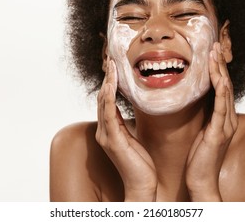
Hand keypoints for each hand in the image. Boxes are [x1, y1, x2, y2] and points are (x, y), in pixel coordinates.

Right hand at [95, 59, 157, 200]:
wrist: (142, 186)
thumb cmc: (141, 164)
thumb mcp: (134, 139)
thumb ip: (127, 125)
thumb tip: (132, 110)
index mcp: (110, 130)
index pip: (106, 101)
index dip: (109, 82)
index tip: (115, 66)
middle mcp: (104, 131)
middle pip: (102, 98)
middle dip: (107, 78)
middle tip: (112, 58)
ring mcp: (106, 136)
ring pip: (103, 103)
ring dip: (107, 83)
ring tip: (112, 65)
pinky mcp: (112, 141)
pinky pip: (109, 114)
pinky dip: (108, 97)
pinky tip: (111, 84)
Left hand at [186, 42, 237, 200]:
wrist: (200, 180)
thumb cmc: (197, 158)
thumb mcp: (200, 131)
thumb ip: (201, 116)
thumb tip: (192, 100)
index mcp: (222, 118)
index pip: (221, 87)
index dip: (217, 68)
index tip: (211, 51)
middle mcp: (228, 119)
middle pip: (226, 84)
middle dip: (220, 63)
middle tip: (214, 44)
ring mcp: (225, 125)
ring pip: (225, 91)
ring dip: (220, 70)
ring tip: (214, 52)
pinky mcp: (219, 133)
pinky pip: (221, 107)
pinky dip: (220, 90)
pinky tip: (219, 77)